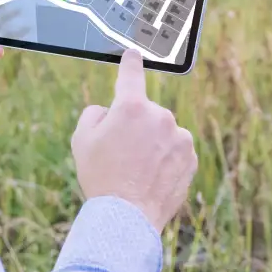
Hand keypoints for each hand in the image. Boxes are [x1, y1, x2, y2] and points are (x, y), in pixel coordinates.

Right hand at [71, 49, 197, 232]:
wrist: (127, 218)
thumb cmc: (101, 177)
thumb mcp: (81, 140)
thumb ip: (94, 115)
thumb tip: (108, 111)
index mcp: (130, 106)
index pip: (131, 74)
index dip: (130, 62)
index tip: (134, 54)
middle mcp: (159, 116)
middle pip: (145, 113)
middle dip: (135, 127)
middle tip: (121, 154)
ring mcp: (179, 136)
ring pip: (163, 132)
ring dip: (153, 143)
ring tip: (138, 171)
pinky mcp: (190, 157)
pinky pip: (176, 150)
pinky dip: (166, 159)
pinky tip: (152, 178)